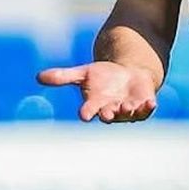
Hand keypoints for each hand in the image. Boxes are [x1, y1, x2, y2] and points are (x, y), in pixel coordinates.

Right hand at [36, 61, 158, 122]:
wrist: (127, 75)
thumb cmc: (102, 77)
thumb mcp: (83, 73)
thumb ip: (63, 77)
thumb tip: (38, 77)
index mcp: (95, 104)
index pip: (88, 111)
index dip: (87, 112)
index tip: (84, 114)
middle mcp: (111, 109)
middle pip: (109, 115)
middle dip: (109, 114)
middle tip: (108, 112)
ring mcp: (128, 109)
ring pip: (128, 115)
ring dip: (128, 112)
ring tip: (128, 107)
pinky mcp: (143, 105)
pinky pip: (145, 110)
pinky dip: (147, 108)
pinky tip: (150, 103)